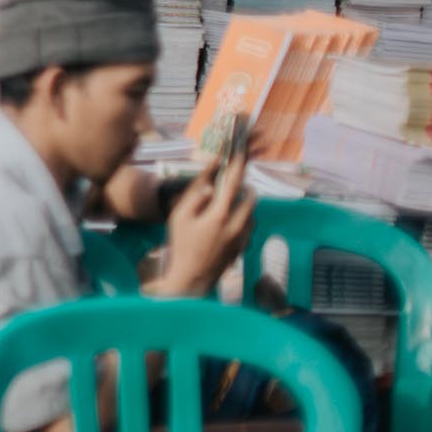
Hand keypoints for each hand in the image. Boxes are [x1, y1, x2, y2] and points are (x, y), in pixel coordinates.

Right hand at [153, 155, 254, 297]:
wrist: (192, 279)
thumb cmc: (181, 246)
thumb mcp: (180, 217)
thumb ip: (196, 197)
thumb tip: (212, 182)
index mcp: (220, 214)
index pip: (233, 183)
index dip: (238, 166)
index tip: (241, 152)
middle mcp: (237, 224)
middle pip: (249, 197)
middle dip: (245, 184)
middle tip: (236, 176)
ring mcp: (243, 237)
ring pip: (252, 212)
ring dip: (245, 201)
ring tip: (232, 197)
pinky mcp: (243, 247)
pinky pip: (249, 226)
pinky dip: (244, 217)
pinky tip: (232, 219)